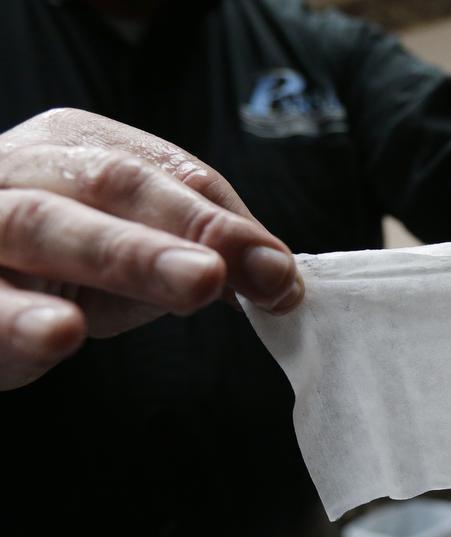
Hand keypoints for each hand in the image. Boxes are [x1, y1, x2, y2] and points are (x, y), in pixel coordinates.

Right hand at [0, 108, 303, 389]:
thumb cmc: (50, 265)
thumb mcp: (129, 252)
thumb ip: (198, 255)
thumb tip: (279, 279)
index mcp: (76, 146)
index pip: (167, 173)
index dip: (229, 222)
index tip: (281, 272)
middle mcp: (21, 169)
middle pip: (111, 184)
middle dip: (189, 226)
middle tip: (243, 269)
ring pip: (41, 225)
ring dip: (126, 254)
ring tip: (197, 281)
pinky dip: (21, 320)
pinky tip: (60, 332)